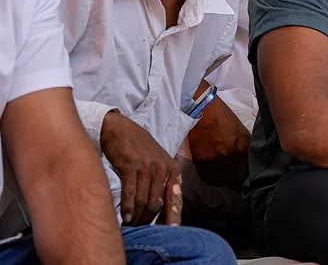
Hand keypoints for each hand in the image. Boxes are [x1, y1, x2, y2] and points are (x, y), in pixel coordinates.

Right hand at [100, 110, 181, 225]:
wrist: (120, 129)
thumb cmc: (138, 150)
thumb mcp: (156, 164)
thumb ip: (160, 184)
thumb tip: (160, 211)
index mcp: (172, 169)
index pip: (175, 197)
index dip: (174, 216)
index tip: (173, 231)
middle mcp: (162, 168)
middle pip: (158, 203)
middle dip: (148, 219)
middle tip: (139, 228)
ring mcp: (147, 166)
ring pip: (144, 200)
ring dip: (137, 216)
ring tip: (130, 224)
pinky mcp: (131, 165)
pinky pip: (130, 192)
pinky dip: (127, 207)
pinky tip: (124, 216)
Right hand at [186, 97, 249, 188]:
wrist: (202, 109)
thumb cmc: (222, 118)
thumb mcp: (240, 133)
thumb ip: (243, 150)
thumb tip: (244, 165)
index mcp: (245, 147)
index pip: (247, 173)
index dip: (243, 178)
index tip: (240, 179)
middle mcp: (233, 155)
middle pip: (234, 179)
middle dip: (232, 180)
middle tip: (229, 177)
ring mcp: (217, 159)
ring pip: (220, 181)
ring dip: (220, 180)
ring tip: (218, 174)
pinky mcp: (202, 160)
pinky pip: (207, 178)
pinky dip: (209, 177)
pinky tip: (209, 171)